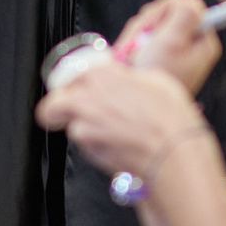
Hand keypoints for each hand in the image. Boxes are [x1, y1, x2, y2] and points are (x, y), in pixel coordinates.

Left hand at [34, 56, 208, 181]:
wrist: (173, 150)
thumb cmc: (170, 116)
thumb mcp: (155, 79)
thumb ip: (130, 77)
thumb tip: (128, 80)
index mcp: (100, 74)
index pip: (69, 75)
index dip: (72, 84)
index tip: (78, 89)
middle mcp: (85, 98)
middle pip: (52, 104)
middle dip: (57, 110)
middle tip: (70, 113)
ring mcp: (84, 126)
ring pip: (70, 128)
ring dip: (83, 130)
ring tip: (108, 132)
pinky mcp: (89, 151)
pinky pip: (86, 147)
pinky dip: (96, 148)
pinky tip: (116, 145)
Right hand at [114, 0, 222, 93]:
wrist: (134, 108)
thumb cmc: (155, 78)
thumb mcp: (172, 40)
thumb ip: (184, 13)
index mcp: (202, 41)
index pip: (186, 5)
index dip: (165, 9)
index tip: (154, 25)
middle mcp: (191, 46)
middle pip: (166, 15)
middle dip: (148, 25)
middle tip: (142, 44)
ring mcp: (173, 53)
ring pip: (150, 26)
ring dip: (137, 37)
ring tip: (136, 56)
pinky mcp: (158, 59)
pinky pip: (142, 40)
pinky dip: (133, 47)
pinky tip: (132, 60)